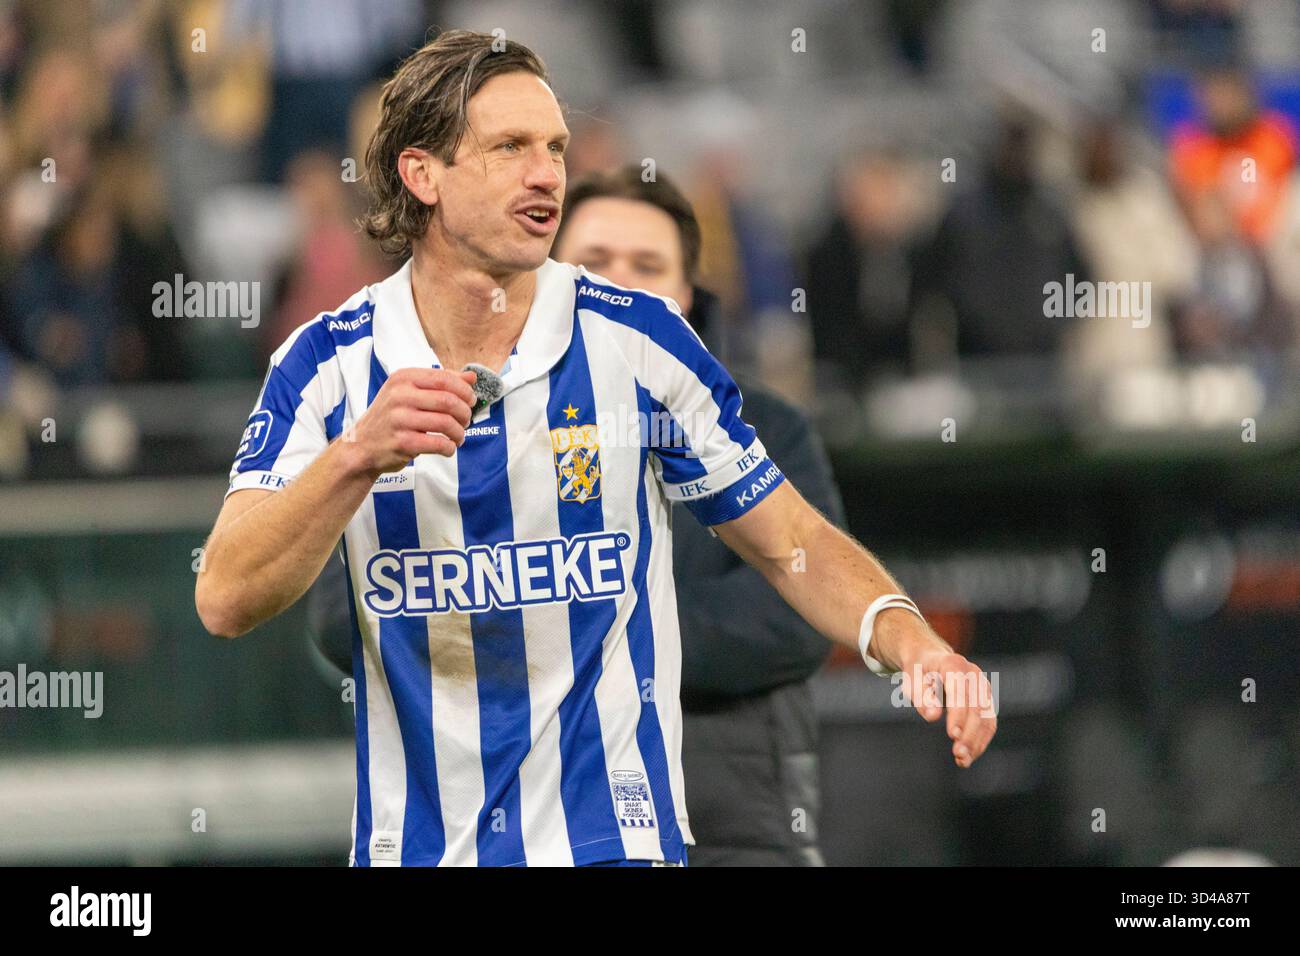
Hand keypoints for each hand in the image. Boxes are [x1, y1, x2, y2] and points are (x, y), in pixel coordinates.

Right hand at [348, 367, 475, 474]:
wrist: (362, 445)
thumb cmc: (390, 417)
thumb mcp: (409, 392)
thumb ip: (440, 383)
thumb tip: (471, 377)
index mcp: (403, 378)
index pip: (444, 378)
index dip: (464, 390)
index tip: (470, 400)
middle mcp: (399, 395)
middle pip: (448, 400)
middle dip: (464, 413)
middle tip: (466, 421)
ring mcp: (399, 419)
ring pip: (446, 423)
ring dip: (459, 432)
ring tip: (458, 436)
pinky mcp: (402, 442)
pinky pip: (438, 444)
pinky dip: (449, 447)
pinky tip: (448, 448)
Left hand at [897, 646, 996, 768]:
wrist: (930, 660)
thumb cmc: (918, 672)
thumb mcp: (911, 681)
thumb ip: (921, 697)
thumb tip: (933, 717)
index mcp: (953, 664)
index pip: (960, 691)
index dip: (958, 714)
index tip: (952, 735)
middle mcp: (973, 674)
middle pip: (977, 707)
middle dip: (969, 733)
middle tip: (957, 754)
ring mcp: (983, 686)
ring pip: (986, 718)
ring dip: (977, 742)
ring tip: (962, 761)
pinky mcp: (986, 700)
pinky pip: (988, 723)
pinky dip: (980, 741)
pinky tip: (968, 757)